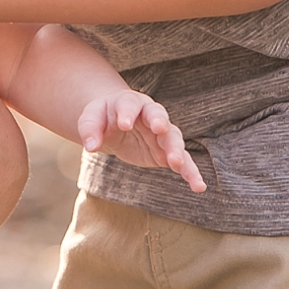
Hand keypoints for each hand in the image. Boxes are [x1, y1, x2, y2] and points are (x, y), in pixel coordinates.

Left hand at [80, 91, 205, 191]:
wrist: (115, 125)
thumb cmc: (103, 118)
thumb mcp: (90, 119)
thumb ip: (89, 129)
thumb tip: (91, 146)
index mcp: (130, 102)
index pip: (129, 104)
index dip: (127, 112)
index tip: (124, 124)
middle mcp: (151, 114)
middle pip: (158, 116)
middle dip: (160, 122)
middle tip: (160, 129)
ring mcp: (162, 133)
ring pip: (173, 139)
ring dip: (176, 149)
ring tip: (176, 162)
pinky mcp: (167, 153)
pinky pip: (183, 162)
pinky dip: (191, 173)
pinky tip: (199, 186)